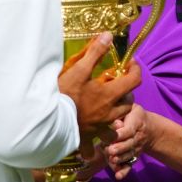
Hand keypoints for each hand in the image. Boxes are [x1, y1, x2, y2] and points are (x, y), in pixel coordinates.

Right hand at [58, 33, 140, 157]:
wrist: (46, 119)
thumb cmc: (64, 94)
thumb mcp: (79, 69)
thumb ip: (95, 52)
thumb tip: (109, 36)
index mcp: (109, 95)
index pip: (134, 80)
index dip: (135, 69)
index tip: (129, 63)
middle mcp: (109, 113)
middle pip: (128, 103)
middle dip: (126, 94)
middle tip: (116, 86)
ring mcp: (99, 128)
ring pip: (117, 124)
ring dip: (116, 117)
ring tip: (106, 110)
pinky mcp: (87, 138)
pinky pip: (96, 145)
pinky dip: (97, 142)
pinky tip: (91, 134)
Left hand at [103, 104, 147, 179]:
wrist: (147, 126)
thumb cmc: (132, 113)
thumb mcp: (130, 108)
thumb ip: (123, 113)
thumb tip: (115, 123)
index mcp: (136, 123)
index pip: (129, 130)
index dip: (121, 133)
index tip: (113, 134)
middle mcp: (137, 137)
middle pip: (129, 144)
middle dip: (119, 148)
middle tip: (110, 150)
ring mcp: (135, 148)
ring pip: (128, 155)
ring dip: (120, 159)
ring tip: (112, 161)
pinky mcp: (133, 156)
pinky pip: (129, 164)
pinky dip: (124, 171)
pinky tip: (118, 177)